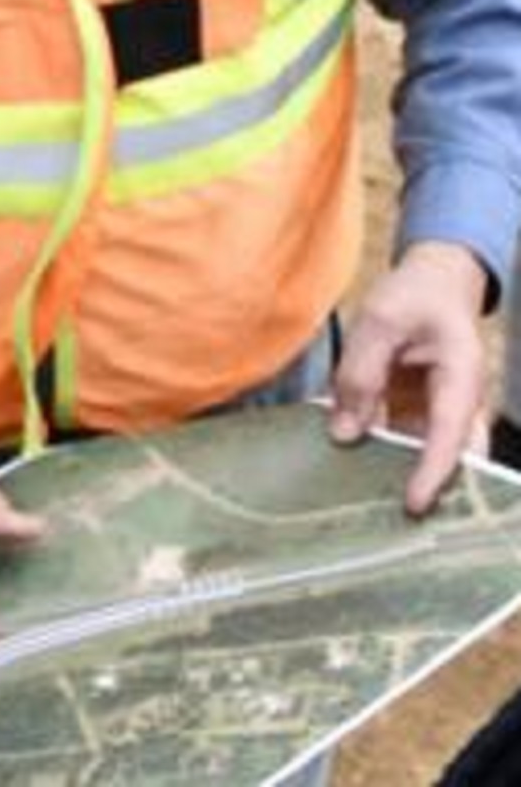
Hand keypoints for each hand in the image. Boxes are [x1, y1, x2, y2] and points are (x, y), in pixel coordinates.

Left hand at [330, 240, 487, 514]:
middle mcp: (460, 403)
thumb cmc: (415, 295)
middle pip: (448, 457)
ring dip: (397, 476)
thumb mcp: (379, 321)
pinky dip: (381, 456)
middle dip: (424, 488)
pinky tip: (347, 473)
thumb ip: (360, 372)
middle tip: (387, 524)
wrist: (435, 282)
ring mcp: (441, 412)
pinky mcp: (419, 414)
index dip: (432, 471)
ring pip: (423, 454)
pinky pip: (403, 441)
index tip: (413, 503)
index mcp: (462, 378)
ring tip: (360, 509)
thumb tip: (345, 434)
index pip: (451, 434)